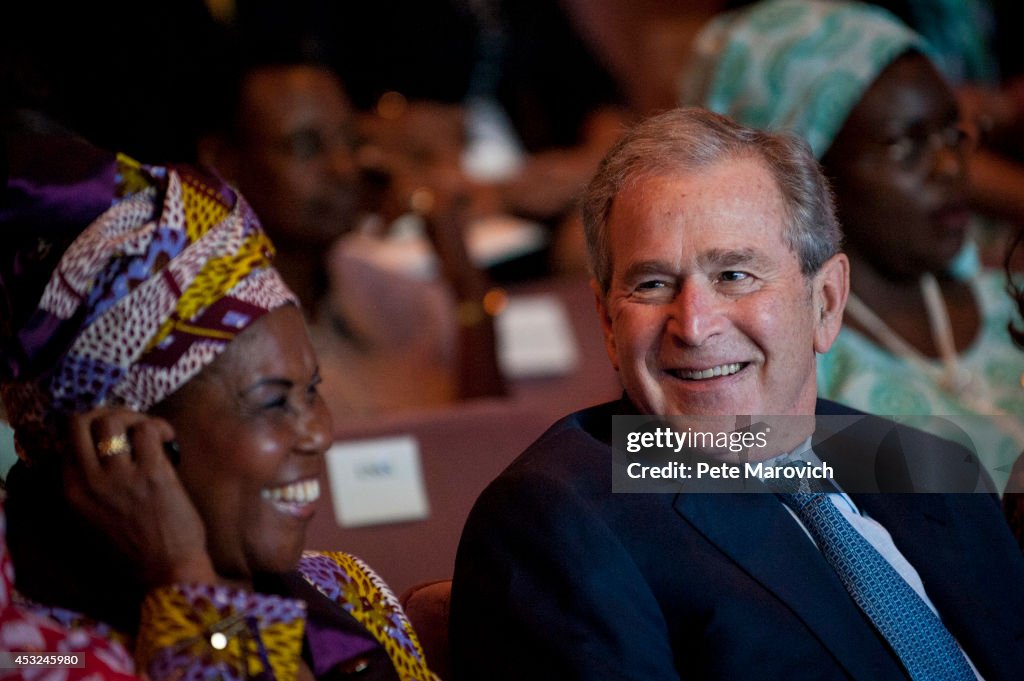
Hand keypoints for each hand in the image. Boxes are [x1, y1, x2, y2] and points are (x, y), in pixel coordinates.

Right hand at [61, 408, 216, 588]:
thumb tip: (98, 447)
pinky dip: (160, 428)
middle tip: (130, 426)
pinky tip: (169, 442)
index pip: (66, 438)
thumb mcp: (90, 518)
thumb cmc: (133, 548)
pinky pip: (148, 429)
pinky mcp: (152, 473)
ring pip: (114, 420)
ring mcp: (120, 476)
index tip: (114, 437)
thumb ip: (87, 485)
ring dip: (136, 419)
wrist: (166, 571)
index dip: (91, 427)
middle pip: (81, 421)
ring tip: (152, 434)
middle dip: (106, 414)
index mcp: (69, 492)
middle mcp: (88, 481)